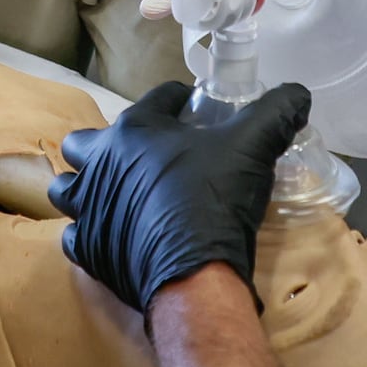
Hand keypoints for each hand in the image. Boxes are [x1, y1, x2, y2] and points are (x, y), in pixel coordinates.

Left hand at [48, 80, 310, 314]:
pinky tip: (112, 235)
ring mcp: (88, 208)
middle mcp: (101, 163)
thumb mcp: (253, 146)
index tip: (196, 110)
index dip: (180, 100)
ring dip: (85, 188)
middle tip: (142, 158)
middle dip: (107, 146)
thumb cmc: (215, 198)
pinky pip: (75, 235)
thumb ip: (275, 112)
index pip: (157, 99)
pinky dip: (89, 234)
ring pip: (69, 189)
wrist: (194, 273)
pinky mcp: (87, 249)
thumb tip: (298, 92)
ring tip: (114, 195)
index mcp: (135, 129)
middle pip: (86, 143)